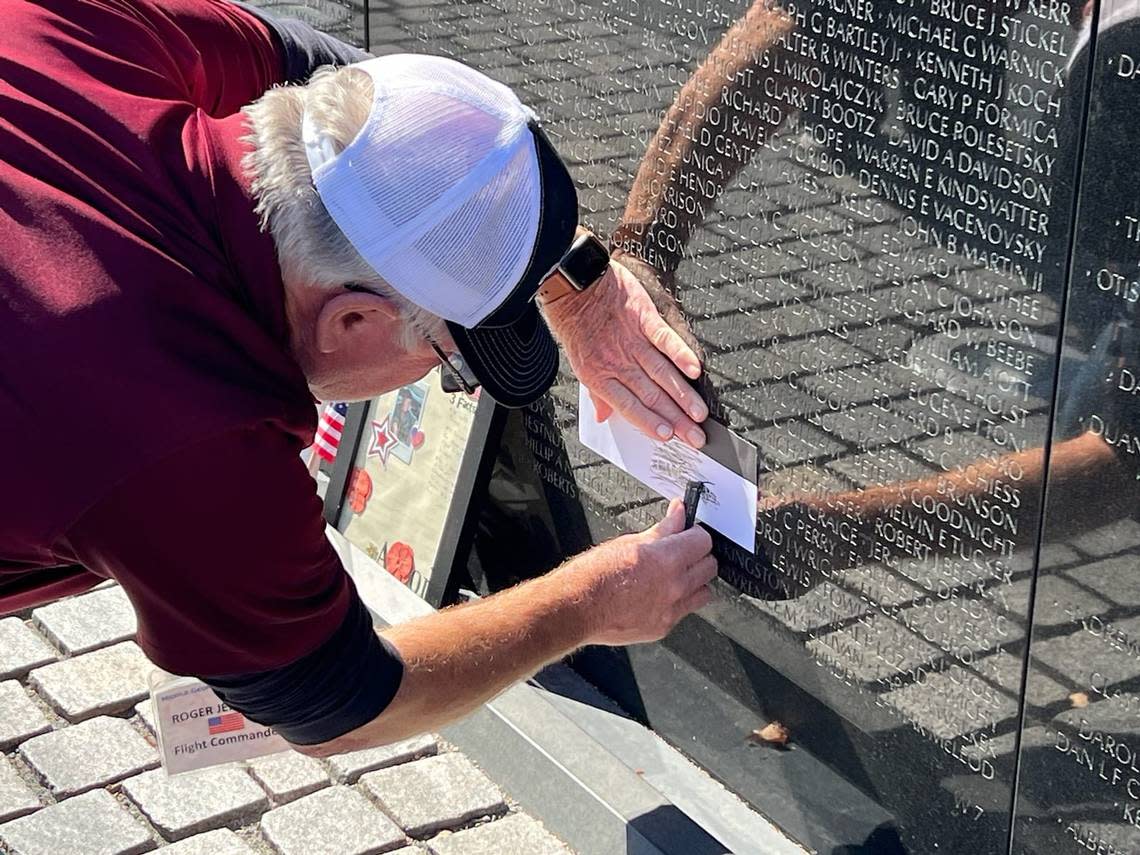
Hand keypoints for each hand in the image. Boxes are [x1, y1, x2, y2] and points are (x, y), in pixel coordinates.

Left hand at [541, 255, 708, 447]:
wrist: (573, 284)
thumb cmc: (574, 321)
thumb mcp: (578, 362)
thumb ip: (596, 391)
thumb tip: (603, 416)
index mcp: (599, 376)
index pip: (629, 407)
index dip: (650, 423)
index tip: (668, 437)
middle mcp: (617, 362)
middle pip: (651, 396)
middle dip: (676, 419)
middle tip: (695, 436)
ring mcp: (631, 341)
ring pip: (661, 374)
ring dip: (682, 396)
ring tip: (699, 413)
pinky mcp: (642, 317)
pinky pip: (664, 339)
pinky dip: (680, 354)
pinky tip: (694, 370)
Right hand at [563, 499, 716, 644]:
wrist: (578, 608)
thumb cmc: (595, 575)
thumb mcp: (629, 542)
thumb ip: (662, 529)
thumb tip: (677, 513)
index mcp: (667, 559)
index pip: (703, 540)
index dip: (695, 534)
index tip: (688, 532)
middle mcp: (675, 585)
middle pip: (710, 566)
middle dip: (699, 556)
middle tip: (684, 552)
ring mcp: (670, 609)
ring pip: (703, 592)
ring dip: (695, 582)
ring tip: (676, 576)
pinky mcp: (662, 627)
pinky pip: (684, 612)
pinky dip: (677, 603)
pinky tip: (660, 596)